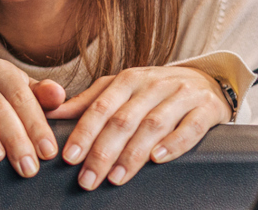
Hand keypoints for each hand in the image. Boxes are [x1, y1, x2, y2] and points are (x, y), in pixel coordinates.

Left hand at [46, 66, 229, 189]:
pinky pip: (190, 128)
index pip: (101, 108)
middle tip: (88, 179)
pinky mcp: (206, 109)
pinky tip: (157, 160)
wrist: (206, 80)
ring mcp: (182, 95)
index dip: (84, 133)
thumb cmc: (155, 90)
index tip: (70, 158)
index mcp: (128, 79)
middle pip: (123, 120)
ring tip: (115, 178)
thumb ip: (89, 102)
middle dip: (103, 152)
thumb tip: (51, 113)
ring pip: (153, 125)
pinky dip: (173, 144)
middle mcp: (153, 84)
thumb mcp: (122, 89)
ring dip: (132, 154)